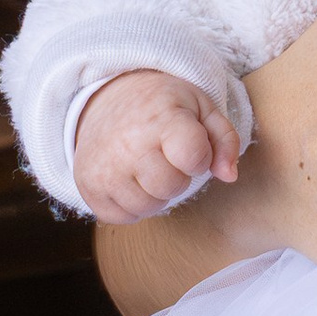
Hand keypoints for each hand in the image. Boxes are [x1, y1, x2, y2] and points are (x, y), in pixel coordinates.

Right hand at [73, 72, 243, 223]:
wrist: (105, 98)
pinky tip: (129, 179)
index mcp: (160, 119)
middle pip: (171, 187)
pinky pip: (123, 217)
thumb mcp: (200, 107)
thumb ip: (224, 140)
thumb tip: (229, 176)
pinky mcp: (87, 186)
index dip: (199, 156)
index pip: (194, 157)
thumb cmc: (161, 105)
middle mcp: (127, 145)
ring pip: (148, 206)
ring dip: (155, 193)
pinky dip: (132, 205)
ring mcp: (104, 168)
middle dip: (177, 176)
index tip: (188, 143)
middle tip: (166, 155)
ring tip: (148, 166)